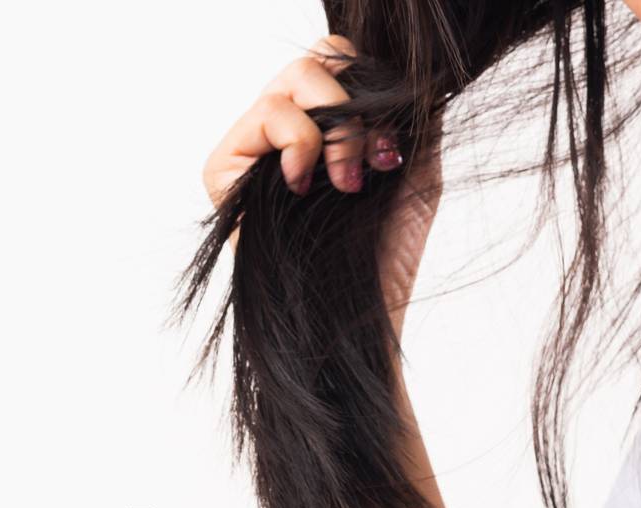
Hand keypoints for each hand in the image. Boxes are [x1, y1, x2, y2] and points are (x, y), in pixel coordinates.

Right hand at [200, 36, 441, 318]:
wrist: (356, 313)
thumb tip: (405, 72)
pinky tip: (304, 185)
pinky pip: (266, 114)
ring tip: (345, 183)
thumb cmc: (385, 255)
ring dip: (333, 128)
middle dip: (353, 106)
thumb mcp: (415, 170)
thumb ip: (409, 113)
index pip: (339, 63)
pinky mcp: (225, 168)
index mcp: (327, 129)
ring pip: (292, 80)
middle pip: (315, 61)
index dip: (370, 89)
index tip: (391, 150)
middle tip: (371, 161)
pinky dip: (298, 141)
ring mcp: (254, 149)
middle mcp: (287, 135)